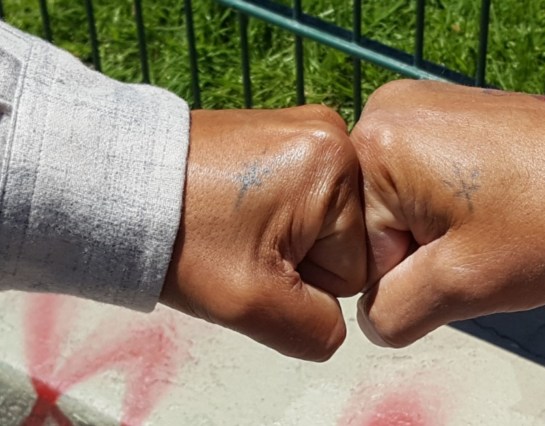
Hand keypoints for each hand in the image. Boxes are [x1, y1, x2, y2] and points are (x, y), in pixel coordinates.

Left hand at [161, 106, 365, 360]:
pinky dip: (275, 212)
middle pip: (344, 239)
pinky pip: (305, 196)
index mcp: (336, 167)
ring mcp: (308, 127)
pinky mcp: (288, 131)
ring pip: (324, 221)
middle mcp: (332, 133)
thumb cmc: (179, 236)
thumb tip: (335, 323)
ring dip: (286, 235)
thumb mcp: (254, 304)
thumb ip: (318, 331)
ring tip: (236, 224)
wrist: (118, 186)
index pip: (357, 267)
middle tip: (243, 243)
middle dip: (298, 256)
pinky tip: (238, 209)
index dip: (306, 282)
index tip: (255, 259)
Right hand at [351, 80, 544, 346]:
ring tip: (489, 217)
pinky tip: (489, 201)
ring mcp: (415, 105)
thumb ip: (391, 314)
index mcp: (377, 145)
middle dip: (421, 249)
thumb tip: (372, 317)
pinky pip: (417, 179)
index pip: (356, 251)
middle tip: (479, 239)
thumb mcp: (461, 285)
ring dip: (435, 228)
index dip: (411, 275)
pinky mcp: (440, 111)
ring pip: (396, 205)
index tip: (463, 257)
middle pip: (372, 223)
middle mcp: (386, 112)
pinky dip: (447, 203)